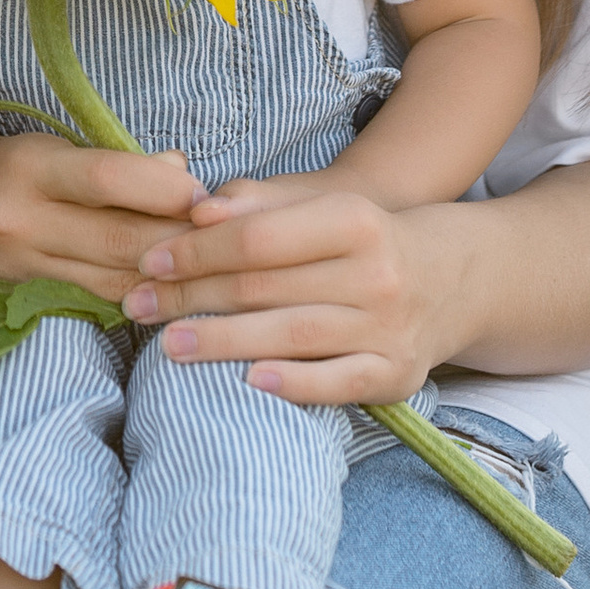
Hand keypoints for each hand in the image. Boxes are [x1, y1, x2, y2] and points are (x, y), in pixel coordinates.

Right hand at [0, 135, 204, 296]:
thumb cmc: (24, 170)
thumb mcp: (64, 150)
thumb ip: (124, 162)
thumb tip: (181, 168)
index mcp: (33, 169)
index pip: (108, 178)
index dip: (163, 188)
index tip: (200, 194)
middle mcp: (21, 221)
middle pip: (119, 238)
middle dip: (178, 238)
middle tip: (218, 235)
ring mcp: (23, 268)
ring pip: (115, 279)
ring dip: (168, 273)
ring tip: (203, 261)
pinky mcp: (29, 299)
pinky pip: (101, 300)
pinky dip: (141, 292)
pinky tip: (168, 285)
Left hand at [118, 177, 472, 406]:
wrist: (452, 279)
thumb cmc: (363, 239)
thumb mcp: (320, 204)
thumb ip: (258, 203)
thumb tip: (196, 211)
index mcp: (354, 220)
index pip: (258, 238)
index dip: (196, 250)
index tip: (149, 261)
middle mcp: (376, 273)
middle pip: (266, 288)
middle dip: (192, 297)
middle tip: (137, 306)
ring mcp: (389, 327)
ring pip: (292, 335)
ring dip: (223, 342)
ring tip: (169, 346)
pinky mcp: (396, 374)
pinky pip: (339, 383)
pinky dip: (295, 384)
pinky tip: (250, 383)